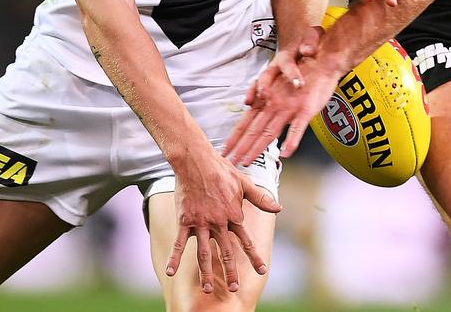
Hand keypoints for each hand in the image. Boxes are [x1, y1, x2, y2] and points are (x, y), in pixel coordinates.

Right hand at [165, 146, 281, 292]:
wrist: (197, 161)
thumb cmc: (221, 170)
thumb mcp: (244, 183)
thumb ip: (260, 198)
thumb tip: (279, 208)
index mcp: (233, 214)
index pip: (246, 240)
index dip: (254, 256)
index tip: (261, 270)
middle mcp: (219, 222)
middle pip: (225, 251)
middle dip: (230, 271)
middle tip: (233, 288)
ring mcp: (201, 222)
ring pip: (204, 253)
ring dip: (205, 272)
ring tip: (207, 289)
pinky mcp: (185, 220)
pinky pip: (180, 242)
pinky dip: (175, 257)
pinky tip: (170, 272)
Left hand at [224, 55, 340, 166]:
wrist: (320, 60)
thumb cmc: (301, 73)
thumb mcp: (279, 86)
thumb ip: (266, 102)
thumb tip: (255, 118)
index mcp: (266, 99)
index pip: (246, 122)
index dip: (235, 137)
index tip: (225, 150)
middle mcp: (274, 103)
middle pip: (254, 129)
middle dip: (240, 147)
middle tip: (229, 161)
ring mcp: (289, 107)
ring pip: (270, 131)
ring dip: (257, 147)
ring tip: (248, 160)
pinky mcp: (306, 109)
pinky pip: (297, 128)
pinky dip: (291, 141)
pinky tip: (285, 153)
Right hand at [245, 25, 323, 106]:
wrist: (299, 42)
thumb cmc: (306, 42)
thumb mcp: (311, 36)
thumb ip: (310, 42)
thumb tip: (308, 50)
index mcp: (286, 56)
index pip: (288, 64)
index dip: (292, 74)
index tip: (299, 84)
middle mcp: (275, 66)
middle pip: (267, 75)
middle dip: (264, 85)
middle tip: (263, 94)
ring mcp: (271, 77)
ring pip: (259, 84)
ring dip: (254, 93)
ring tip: (250, 102)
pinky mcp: (271, 86)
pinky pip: (259, 93)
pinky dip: (254, 99)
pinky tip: (251, 107)